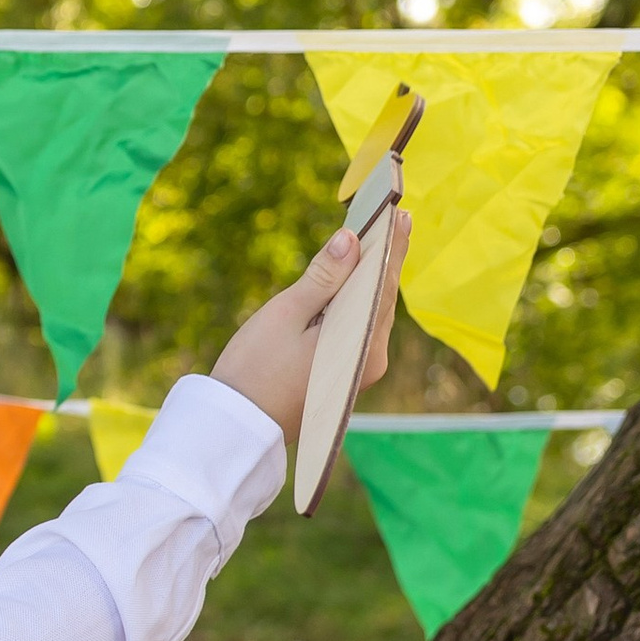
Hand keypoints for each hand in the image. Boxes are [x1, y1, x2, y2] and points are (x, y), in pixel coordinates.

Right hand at [210, 208, 409, 444]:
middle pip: (381, 298)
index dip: (392, 245)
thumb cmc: (255, 370)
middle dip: (383, 259)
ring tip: (373, 242)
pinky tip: (351, 281)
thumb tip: (349, 240)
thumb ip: (322, 277)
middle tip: (391, 219)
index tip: (402, 214)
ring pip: (370, 313)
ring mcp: (361, 370)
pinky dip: (355, 302)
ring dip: (369, 280)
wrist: (237, 426)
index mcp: (363, 345)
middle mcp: (372, 360)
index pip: (384, 284)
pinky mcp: (346, 375)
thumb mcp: (286, 315)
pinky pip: (358, 328)